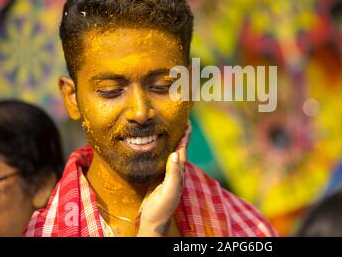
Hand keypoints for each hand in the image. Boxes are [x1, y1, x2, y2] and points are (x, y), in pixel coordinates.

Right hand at [135, 122, 190, 236]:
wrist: (153, 222)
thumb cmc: (161, 208)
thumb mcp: (168, 191)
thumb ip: (173, 174)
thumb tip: (176, 154)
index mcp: (179, 172)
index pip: (183, 149)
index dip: (185, 135)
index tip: (187, 121)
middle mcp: (176, 171)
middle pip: (180, 148)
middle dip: (181, 134)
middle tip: (182, 119)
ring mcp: (168, 174)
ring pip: (172, 153)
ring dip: (173, 140)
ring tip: (173, 128)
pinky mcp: (159, 177)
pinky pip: (164, 159)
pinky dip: (164, 150)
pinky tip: (160, 146)